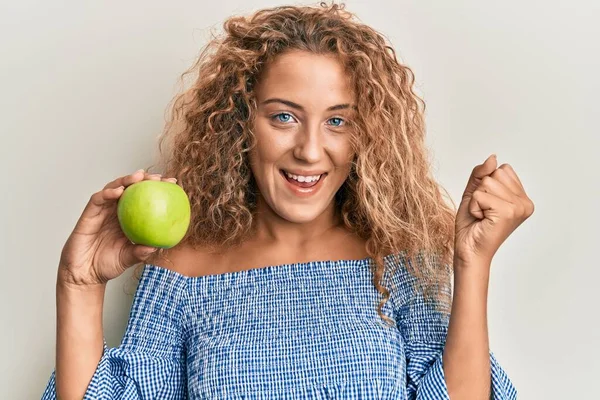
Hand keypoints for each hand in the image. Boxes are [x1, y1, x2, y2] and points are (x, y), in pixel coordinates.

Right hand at [58, 169, 177, 286]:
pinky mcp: (89, 214)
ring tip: (139, 176)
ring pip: (114, 188)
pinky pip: (98, 199)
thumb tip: (157, 246)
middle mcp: (116, 211)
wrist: (84, 274)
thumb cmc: (106, 265)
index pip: (144, 199)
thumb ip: (141, 252)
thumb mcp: (129, 258)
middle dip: (144, 179)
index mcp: (128, 219)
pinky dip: (108, 193)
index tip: (173, 185)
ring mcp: (102, 211)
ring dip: (126, 180)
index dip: (157, 189)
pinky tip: (119, 191)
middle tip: (158, 177)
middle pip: (130, 189)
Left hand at [454, 154, 534, 265]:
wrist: (469, 251)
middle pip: (496, 173)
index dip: (486, 184)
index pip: (502, 169)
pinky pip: (480, 194)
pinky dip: (474, 206)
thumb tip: (493, 158)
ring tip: (482, 216)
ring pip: (487, 182)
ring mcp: (518, 207)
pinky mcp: (508, 212)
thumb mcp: (474, 193)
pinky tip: (481, 220)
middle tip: (483, 212)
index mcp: (521, 197)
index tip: (487, 204)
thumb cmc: (472, 225)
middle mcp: (525, 202)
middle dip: (481, 191)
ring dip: (476, 200)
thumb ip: (482, 173)